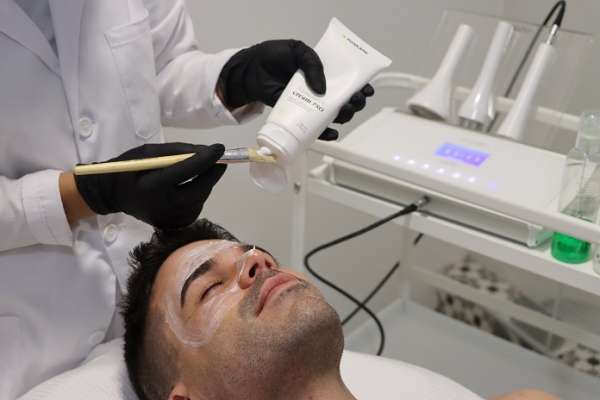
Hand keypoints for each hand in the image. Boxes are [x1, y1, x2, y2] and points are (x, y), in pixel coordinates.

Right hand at [74, 143, 226, 228]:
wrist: (112, 195)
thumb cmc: (129, 169)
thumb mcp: (148, 152)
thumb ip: (177, 151)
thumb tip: (206, 151)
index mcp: (153, 186)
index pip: (187, 171)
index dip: (206, 159)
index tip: (221, 148)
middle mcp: (163, 206)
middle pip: (200, 189)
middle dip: (213, 173)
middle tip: (220, 159)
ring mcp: (170, 219)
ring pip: (200, 198)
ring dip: (205, 183)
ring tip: (198, 172)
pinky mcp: (174, 225)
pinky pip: (195, 207)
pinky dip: (197, 195)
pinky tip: (188, 187)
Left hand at [219, 39, 374, 140]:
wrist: (252, 70)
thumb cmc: (275, 56)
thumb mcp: (298, 51)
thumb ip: (312, 64)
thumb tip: (322, 89)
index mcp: (326, 71)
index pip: (349, 80)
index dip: (361, 86)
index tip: (366, 91)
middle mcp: (322, 90)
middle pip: (346, 101)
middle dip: (355, 103)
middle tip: (353, 102)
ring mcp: (312, 104)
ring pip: (335, 115)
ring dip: (344, 117)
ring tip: (342, 113)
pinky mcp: (300, 116)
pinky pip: (316, 128)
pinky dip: (325, 133)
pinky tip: (332, 133)